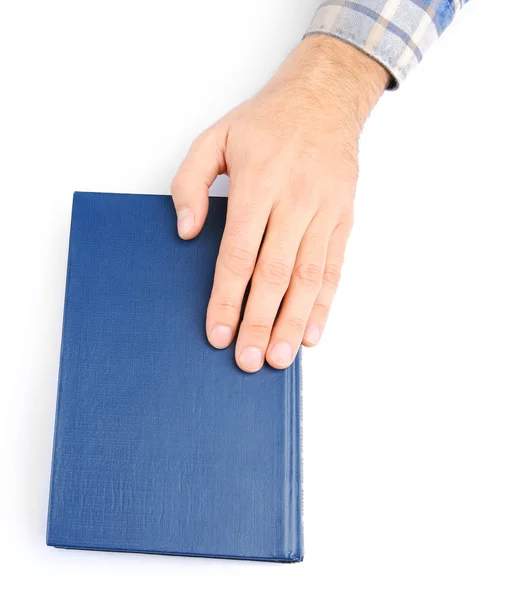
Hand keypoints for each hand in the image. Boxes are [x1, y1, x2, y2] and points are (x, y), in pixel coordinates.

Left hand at [172, 36, 388, 372]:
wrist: (325, 99)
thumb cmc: (267, 122)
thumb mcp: (215, 138)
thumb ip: (191, 183)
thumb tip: (187, 232)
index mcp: (258, 183)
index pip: (239, 254)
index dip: (227, 298)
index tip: (217, 333)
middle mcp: (294, 201)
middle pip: (274, 274)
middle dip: (259, 321)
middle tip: (248, 360)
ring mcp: (324, 212)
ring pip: (308, 278)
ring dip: (293, 322)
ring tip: (280, 358)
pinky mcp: (343, 219)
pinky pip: (335, 268)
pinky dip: (325, 304)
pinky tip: (314, 332)